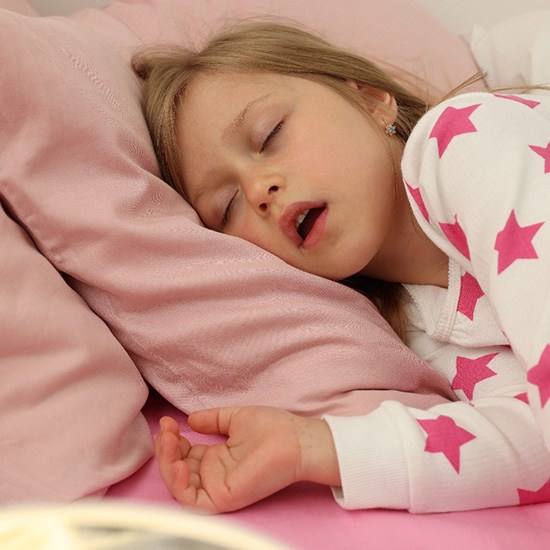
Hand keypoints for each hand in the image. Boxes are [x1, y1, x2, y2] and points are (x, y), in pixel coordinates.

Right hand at [155, 406, 339, 512]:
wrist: (296, 439)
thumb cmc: (274, 428)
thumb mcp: (235, 419)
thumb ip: (213, 420)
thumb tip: (192, 419)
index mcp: (217, 458)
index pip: (183, 455)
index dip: (171, 440)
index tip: (169, 421)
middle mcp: (214, 474)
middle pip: (177, 470)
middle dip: (165, 450)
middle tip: (166, 431)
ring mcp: (218, 487)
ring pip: (179, 487)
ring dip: (167, 465)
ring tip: (169, 442)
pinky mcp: (224, 498)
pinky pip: (192, 501)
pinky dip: (179, 486)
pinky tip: (178, 464)